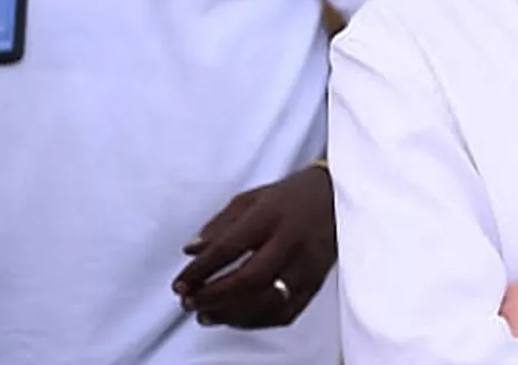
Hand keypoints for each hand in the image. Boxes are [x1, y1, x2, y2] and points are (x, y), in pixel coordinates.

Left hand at [173, 166, 335, 328]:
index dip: (200, 270)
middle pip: (249, 279)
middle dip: (213, 295)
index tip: (179, 283)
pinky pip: (285, 312)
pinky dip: (255, 321)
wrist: (338, 198)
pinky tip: (235, 317)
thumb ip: (219, 225)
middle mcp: (292, 240)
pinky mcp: (316, 283)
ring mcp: (307, 265)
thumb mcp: (251, 198)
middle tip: (188, 302)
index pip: (230, 247)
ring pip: (267, 301)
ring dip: (230, 313)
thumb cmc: (290, 197)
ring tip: (204, 314)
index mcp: (272, 214)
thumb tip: (191, 251)